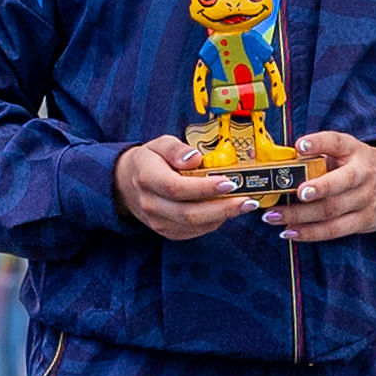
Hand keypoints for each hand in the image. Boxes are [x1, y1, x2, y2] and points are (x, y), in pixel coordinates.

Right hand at [113, 137, 259, 241]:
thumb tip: (195, 158)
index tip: (230, 182)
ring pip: (194, 226)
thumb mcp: (159, 144)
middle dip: (222, 208)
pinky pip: (194, 232)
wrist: (127, 184)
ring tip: (245, 204)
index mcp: (147, 177)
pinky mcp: (166, 231)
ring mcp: (157, 221)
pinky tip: (228, 210)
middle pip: (188, 213)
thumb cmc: (150, 160)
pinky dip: (214, 222)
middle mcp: (151, 203)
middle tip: (248, 200)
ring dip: (223, 217)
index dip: (204, 188)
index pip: (176, 188)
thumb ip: (176, 148)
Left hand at [259, 132, 375, 243]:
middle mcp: (363, 174)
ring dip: (301, 216)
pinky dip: (310, 233)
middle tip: (293, 193)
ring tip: (274, 217)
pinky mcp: (363, 221)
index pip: (337, 142)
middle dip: (316, 189)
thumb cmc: (359, 165)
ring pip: (333, 211)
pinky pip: (335, 230)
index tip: (300, 146)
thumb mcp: (346, 152)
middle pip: (340, 183)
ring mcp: (365, 200)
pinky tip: (289, 232)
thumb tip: (282, 164)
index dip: (319, 143)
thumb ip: (320, 155)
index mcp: (354, 150)